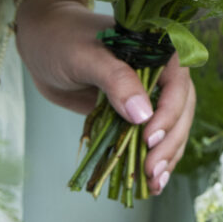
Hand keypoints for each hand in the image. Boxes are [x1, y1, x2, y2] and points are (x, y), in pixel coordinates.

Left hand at [15, 0, 195, 194]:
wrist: (42, 41)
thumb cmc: (62, 38)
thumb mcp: (86, 56)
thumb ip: (116, 80)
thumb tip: (143, 116)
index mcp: (157, 49)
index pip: (177, 83)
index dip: (169, 113)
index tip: (149, 137)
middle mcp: (159, 71)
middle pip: (180, 110)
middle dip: (169, 142)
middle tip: (152, 170)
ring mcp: (146, 93)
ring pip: (171, 127)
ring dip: (167, 156)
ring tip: (155, 183)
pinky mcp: (131, 111)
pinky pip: (147, 135)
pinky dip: (151, 157)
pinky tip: (149, 181)